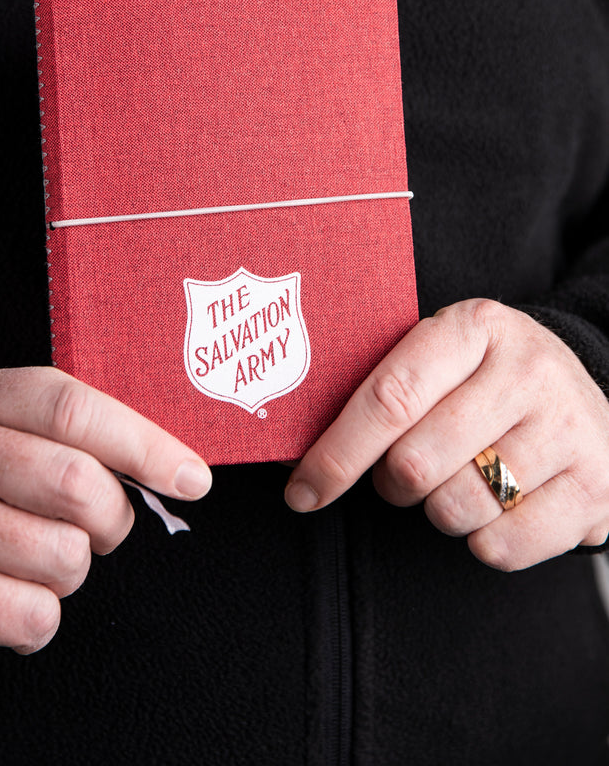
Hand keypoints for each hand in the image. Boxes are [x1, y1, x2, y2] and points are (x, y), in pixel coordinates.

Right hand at [0, 367, 211, 651]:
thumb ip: (56, 435)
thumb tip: (164, 471)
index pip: (74, 408)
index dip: (144, 444)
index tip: (192, 478)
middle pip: (80, 485)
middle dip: (111, 520)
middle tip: (95, 528)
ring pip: (63, 557)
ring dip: (70, 573)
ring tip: (32, 561)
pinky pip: (31, 615)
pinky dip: (38, 619)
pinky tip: (8, 600)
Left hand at [285, 299, 608, 569]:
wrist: (585, 395)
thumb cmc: (486, 381)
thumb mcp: (442, 358)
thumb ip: (380, 390)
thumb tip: (295, 458)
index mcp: (475, 327)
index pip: (390, 397)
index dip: (337, 453)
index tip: (303, 492)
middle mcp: (528, 370)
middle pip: (415, 463)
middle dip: (390, 485)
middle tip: (402, 475)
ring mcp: (568, 428)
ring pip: (456, 509)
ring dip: (437, 512)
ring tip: (459, 480)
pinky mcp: (595, 486)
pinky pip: (501, 547)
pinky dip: (481, 542)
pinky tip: (497, 507)